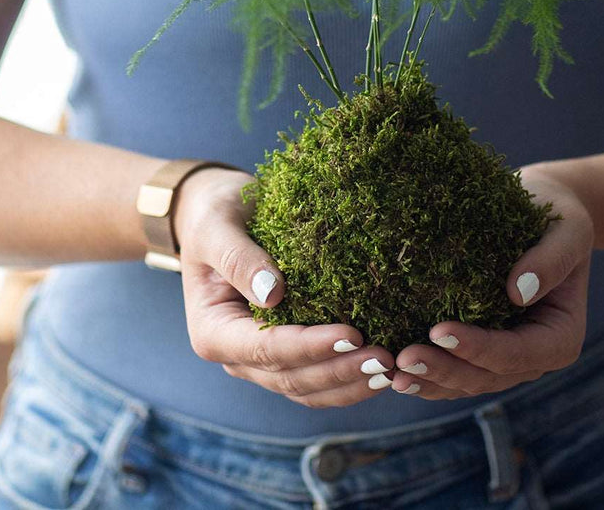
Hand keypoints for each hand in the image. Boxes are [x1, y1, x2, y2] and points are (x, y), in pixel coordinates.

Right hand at [172, 165, 395, 406]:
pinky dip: (348, 379)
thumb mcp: (217, 227)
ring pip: (307, 388)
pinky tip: (382, 369)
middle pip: (292, 377)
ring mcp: (260, 361)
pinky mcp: (284, 354)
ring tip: (390, 370)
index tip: (352, 333)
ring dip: (349, 383)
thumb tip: (273, 295)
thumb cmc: (215, 216)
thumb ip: (238, 258)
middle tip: (385, 358)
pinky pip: (317, 379)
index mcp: (213, 332)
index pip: (266, 349)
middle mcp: (235, 356)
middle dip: (340, 370)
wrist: (216, 216)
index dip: (310, 346)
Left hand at [387, 165, 592, 399]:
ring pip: (463, 383)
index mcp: (559, 337)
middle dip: (444, 370)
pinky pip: (449, 371)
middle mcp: (531, 358)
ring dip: (427, 381)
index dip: (479, 348)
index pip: (517, 352)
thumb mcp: (567, 229)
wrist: (539, 212)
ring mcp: (503, 360)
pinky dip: (423, 374)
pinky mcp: (477, 351)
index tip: (439, 330)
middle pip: (486, 377)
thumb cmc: (557, 217)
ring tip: (390, 372)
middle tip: (404, 359)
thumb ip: (552, 259)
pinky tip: (389, 370)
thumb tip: (518, 293)